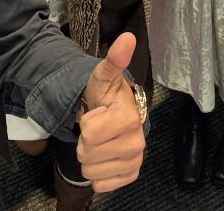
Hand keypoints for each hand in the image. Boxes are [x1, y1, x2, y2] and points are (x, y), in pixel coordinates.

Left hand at [77, 33, 146, 192]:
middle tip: (97, 128)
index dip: (87, 122)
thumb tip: (127, 38)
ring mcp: (135, 161)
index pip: (90, 133)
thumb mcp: (104, 76)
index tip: (98, 112)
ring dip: (90, 158)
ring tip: (100, 140)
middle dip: (86, 142)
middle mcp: (137, 142)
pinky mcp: (130, 176)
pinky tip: (105, 156)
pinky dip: (97, 173)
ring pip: (91, 172)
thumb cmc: (106, 96)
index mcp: (130, 118)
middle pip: (87, 155)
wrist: (114, 115)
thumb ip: (114, 60)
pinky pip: (100, 185)